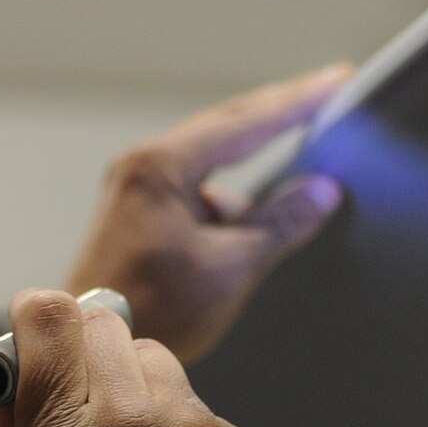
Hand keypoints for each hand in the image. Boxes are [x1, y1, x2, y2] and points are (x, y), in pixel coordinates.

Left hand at [64, 65, 349, 363]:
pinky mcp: (136, 212)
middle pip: (226, 131)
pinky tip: (232, 252)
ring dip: (245, 196)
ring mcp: (136, 187)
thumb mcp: (231, 267)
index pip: (245, 121)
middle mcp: (143, 164)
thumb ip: (281, 223)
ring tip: (258, 235)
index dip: (297, 101)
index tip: (337, 80)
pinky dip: (223, 214)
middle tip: (329, 98)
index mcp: (162, 166)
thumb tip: (324, 190)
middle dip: (279, 122)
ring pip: (211, 171)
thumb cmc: (152, 310)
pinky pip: (194, 196)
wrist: (90, 346)